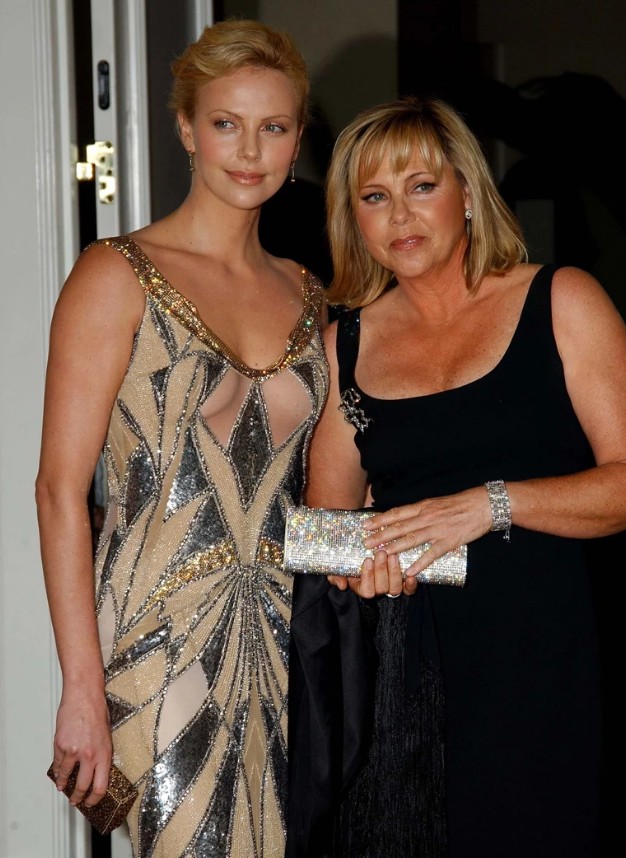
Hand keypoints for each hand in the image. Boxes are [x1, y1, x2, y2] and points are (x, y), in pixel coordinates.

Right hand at [51, 688, 111, 807]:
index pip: (101, 786)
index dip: (95, 799)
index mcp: (104, 753)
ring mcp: (73, 751)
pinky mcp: (61, 745)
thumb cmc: (97, 711)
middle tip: (76, 801)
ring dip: (64, 785)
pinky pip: (58, 763)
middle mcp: (89, 755)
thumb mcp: (107, 736)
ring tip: (63, 788)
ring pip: (67, 776)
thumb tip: (97, 770)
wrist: (84, 696)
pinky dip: (57, 771)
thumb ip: (102, 754)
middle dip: (78, 797)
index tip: (91, 803)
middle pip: (83, 786)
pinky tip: (58, 773)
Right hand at [327, 550, 417, 598]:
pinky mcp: (404, 584)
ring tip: (393, 555)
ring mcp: (391, 587)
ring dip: (394, 572)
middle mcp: (378, 590)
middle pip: (382, 587)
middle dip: (382, 570)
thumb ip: (335, 576)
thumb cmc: (349, 561)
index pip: (366, 590)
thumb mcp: (338, 568)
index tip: (367, 560)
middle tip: (381, 552)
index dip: (367, 577)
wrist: (365, 553)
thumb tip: (341, 584)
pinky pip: (409, 590)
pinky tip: (411, 575)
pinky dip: (411, 585)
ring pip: (395, 588)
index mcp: (362, 588)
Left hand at [361, 487, 491, 576]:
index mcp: (423, 506)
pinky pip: (431, 554)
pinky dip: (420, 563)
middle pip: (399, 527)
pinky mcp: (449, 541)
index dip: (380, 519)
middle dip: (381, 535)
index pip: (397, 513)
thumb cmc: (460, 503)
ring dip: (394, 548)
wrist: (483, 505)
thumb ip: (421, 511)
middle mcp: (427, 517)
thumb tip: (404, 517)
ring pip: (411, 539)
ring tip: (381, 554)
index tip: (365, 524)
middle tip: (365, 542)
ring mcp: (437, 529)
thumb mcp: (436, 503)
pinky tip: (410, 571)